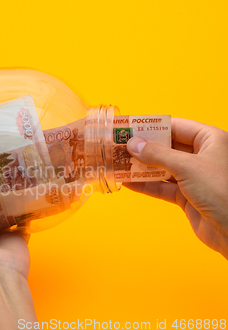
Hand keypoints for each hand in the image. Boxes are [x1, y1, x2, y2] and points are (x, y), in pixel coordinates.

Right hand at [124, 118, 227, 258]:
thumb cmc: (223, 191)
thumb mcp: (187, 167)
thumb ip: (158, 154)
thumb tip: (134, 144)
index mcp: (211, 140)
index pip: (177, 127)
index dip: (154, 127)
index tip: (131, 128)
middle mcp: (203, 157)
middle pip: (168, 147)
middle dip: (144, 148)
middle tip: (121, 147)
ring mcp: (195, 178)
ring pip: (162, 168)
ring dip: (141, 167)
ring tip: (119, 164)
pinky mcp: (187, 196)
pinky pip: (162, 187)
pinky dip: (146, 185)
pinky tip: (128, 182)